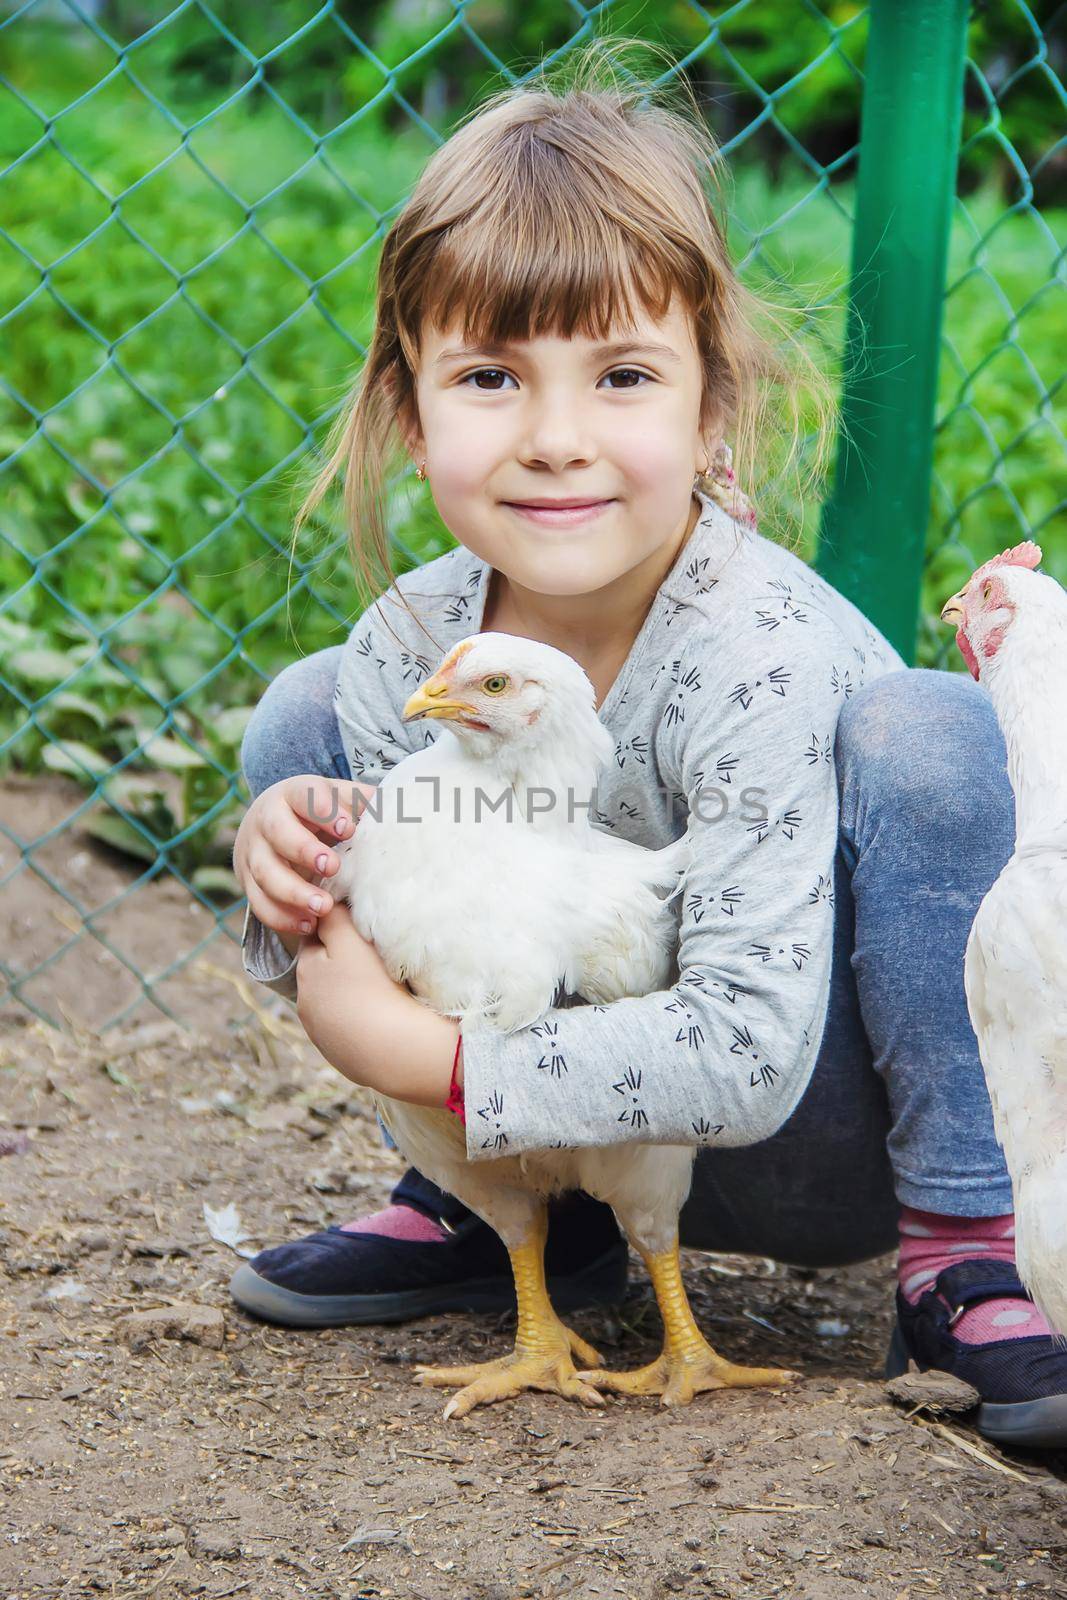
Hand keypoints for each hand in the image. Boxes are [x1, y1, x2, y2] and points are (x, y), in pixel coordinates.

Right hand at [234, 774, 376, 936]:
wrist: (266, 825)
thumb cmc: (313, 813)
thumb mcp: (334, 799)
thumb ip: (358, 801)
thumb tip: (388, 805)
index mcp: (291, 795)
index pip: (303, 796)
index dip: (324, 811)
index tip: (348, 828)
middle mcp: (266, 821)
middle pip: (278, 832)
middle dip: (305, 851)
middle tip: (332, 867)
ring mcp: (253, 853)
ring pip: (266, 873)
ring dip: (294, 893)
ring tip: (323, 906)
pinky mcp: (248, 883)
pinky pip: (260, 903)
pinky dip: (283, 917)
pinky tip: (309, 924)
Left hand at [295, 901, 400, 1066]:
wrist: (395, 1049)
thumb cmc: (375, 986)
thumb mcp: (351, 939)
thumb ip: (333, 918)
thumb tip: (323, 907)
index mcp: (305, 971)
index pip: (315, 939)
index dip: (339, 932)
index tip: (363, 932)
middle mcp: (305, 1004)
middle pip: (324, 972)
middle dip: (342, 964)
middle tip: (375, 960)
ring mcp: (322, 1034)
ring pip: (335, 1002)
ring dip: (351, 995)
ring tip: (382, 991)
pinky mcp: (341, 1056)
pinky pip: (349, 1030)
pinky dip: (361, 1021)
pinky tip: (382, 1018)